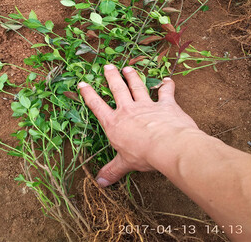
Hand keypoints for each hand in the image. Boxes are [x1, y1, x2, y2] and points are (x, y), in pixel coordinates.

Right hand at [78, 64, 199, 186]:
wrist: (168, 146)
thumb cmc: (143, 155)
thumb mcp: (124, 164)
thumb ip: (112, 171)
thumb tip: (100, 182)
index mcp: (114, 123)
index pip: (97, 105)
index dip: (88, 94)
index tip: (82, 83)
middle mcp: (128, 110)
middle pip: (117, 89)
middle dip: (111, 77)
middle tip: (107, 66)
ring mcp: (146, 105)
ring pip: (137, 86)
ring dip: (132, 76)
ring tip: (128, 67)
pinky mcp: (165, 104)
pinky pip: (166, 92)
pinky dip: (167, 85)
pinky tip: (167, 79)